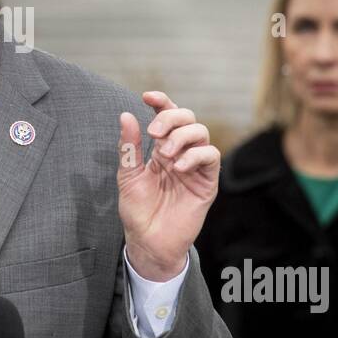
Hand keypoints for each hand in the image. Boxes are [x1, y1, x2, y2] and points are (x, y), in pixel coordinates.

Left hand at [117, 91, 219, 281]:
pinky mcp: (207, 182)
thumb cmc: (138, 211)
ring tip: (166, 155)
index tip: (147, 96)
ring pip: (201, 132)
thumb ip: (129, 147)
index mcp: (161, 149)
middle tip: (154, 133)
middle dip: (171, 118)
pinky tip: (179, 166)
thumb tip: (126, 115)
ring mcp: (195, 167)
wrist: (149, 241)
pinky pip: (211, 156)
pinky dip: (196, 154)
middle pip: (187, 118)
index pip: (167, 116)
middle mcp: (181, 153)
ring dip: (182, 136)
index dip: (161, 102)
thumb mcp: (128, 175)